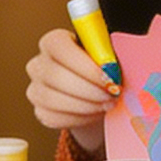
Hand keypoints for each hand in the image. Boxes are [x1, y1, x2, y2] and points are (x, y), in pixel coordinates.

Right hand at [25, 27, 118, 155]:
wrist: (95, 93)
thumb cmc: (102, 69)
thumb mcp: (108, 55)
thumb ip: (110, 53)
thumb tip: (125, 55)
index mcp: (53, 42)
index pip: (59, 47)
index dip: (84, 64)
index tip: (109, 77)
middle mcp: (39, 64)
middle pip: (55, 76)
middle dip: (89, 89)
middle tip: (112, 94)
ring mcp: (36, 89)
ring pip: (53, 100)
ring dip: (86, 105)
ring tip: (108, 103)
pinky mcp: (41, 111)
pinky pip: (55, 118)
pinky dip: (80, 118)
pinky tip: (95, 112)